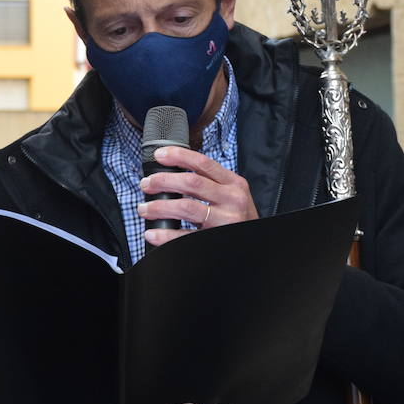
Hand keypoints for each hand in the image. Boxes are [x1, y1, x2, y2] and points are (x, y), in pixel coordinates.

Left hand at [137, 147, 257, 246]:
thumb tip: (172, 176)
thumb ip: (210, 184)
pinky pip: (186, 237)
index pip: (203, 163)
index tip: (159, 156)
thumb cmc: (239, 220)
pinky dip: (165, 235)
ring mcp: (225, 220)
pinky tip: (153, 234)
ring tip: (144, 209)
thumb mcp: (232, 196)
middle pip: (191, 182)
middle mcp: (231, 199)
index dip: (178, 156)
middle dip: (163, 181)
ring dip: (159, 207)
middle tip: (146, 184)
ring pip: (186, 207)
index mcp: (234, 183)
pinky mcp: (217, 240)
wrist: (259, 247)